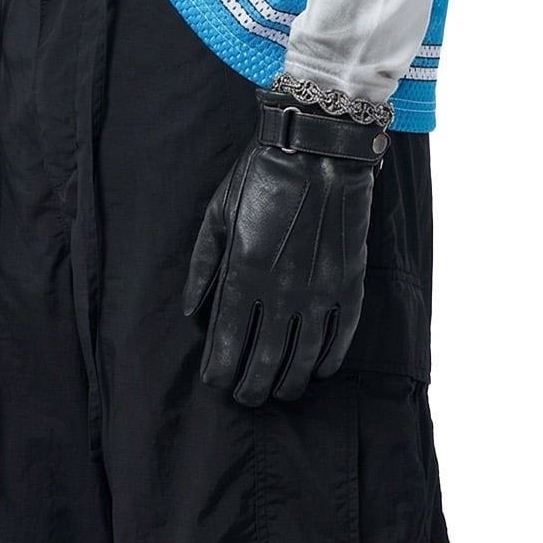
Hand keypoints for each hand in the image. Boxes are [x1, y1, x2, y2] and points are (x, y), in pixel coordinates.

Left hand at [181, 88, 381, 404]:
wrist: (319, 146)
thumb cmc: (262, 175)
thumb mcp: (219, 213)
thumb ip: (203, 265)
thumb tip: (192, 311)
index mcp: (244, 273)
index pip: (229, 343)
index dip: (221, 370)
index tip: (216, 381)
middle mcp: (282, 290)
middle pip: (266, 361)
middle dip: (252, 387)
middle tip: (246, 396)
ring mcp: (320, 289)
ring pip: (304, 358)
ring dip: (290, 382)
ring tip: (280, 391)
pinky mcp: (349, 282)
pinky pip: (340, 336)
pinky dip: (328, 359)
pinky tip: (319, 368)